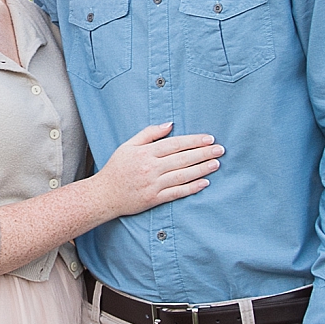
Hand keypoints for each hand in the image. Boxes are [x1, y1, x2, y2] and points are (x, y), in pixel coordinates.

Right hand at [96, 123, 223, 219]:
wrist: (104, 195)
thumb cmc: (116, 169)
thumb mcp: (128, 145)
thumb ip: (149, 133)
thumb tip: (170, 124)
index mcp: (145, 153)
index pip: (175, 144)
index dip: (194, 141)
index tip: (209, 138)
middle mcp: (151, 168)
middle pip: (182, 158)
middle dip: (203, 153)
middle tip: (220, 149)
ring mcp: (153, 185)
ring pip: (183, 175)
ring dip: (201, 169)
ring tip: (216, 164)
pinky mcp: (154, 199)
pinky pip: (177, 193)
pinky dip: (192, 188)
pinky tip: (204, 183)